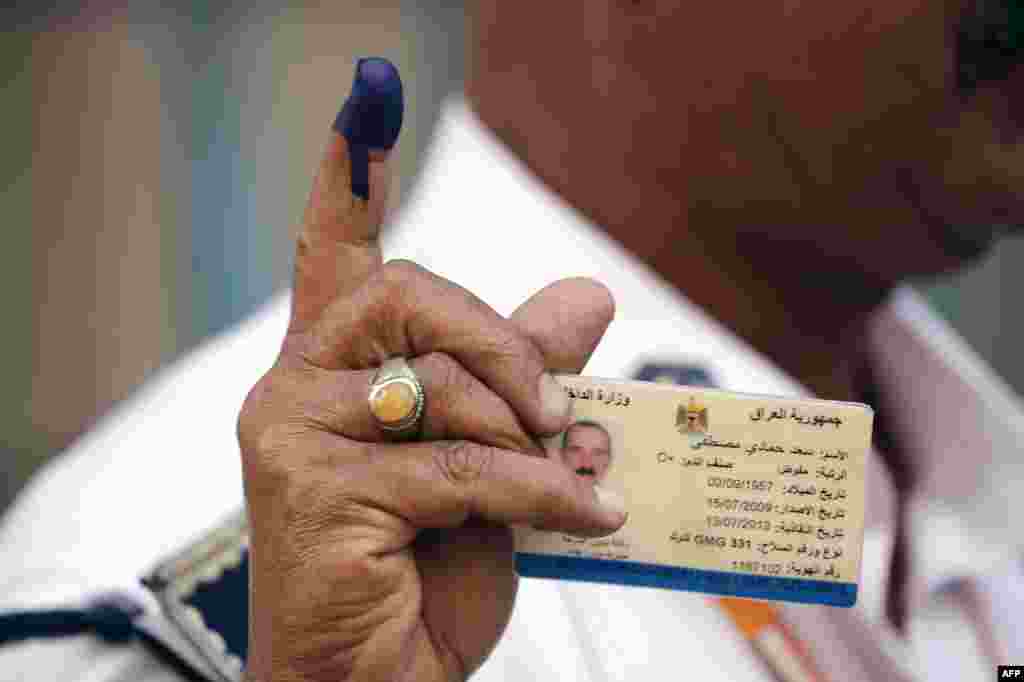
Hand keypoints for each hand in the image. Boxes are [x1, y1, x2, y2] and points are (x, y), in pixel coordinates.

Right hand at [237, 59, 626, 681]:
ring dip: (526, 430)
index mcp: (334, 370)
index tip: (366, 97)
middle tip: (557, 406)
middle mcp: (295, 388)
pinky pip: (457, 466)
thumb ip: (521, 378)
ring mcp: (292, 438)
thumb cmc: (421, 573)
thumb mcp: (487, 461)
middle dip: (501, 341)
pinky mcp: (313, 495)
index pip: (332, 248)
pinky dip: (540, 491)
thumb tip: (586, 298)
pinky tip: (587, 516)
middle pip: (404, 293)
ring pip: (436, 385)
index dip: (347, 173)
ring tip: (573, 473)